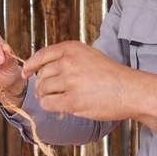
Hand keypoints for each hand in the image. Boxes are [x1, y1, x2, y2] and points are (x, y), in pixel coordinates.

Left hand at [23, 41, 156, 126]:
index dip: (30, 65)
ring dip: (46, 96)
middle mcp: (68, 62)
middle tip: (49, 92)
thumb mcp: (89, 55)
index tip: (27, 72)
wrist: (129, 90)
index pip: (42, 55)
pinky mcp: (72, 100)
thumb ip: (67, 58)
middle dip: (42, 85)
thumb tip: (43, 68)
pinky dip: (49, 106)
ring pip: (43, 90)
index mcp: (72, 49)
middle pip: (41, 75)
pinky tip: (59, 106)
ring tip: (57, 99)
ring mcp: (69, 82)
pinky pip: (48, 103)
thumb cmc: (111, 75)